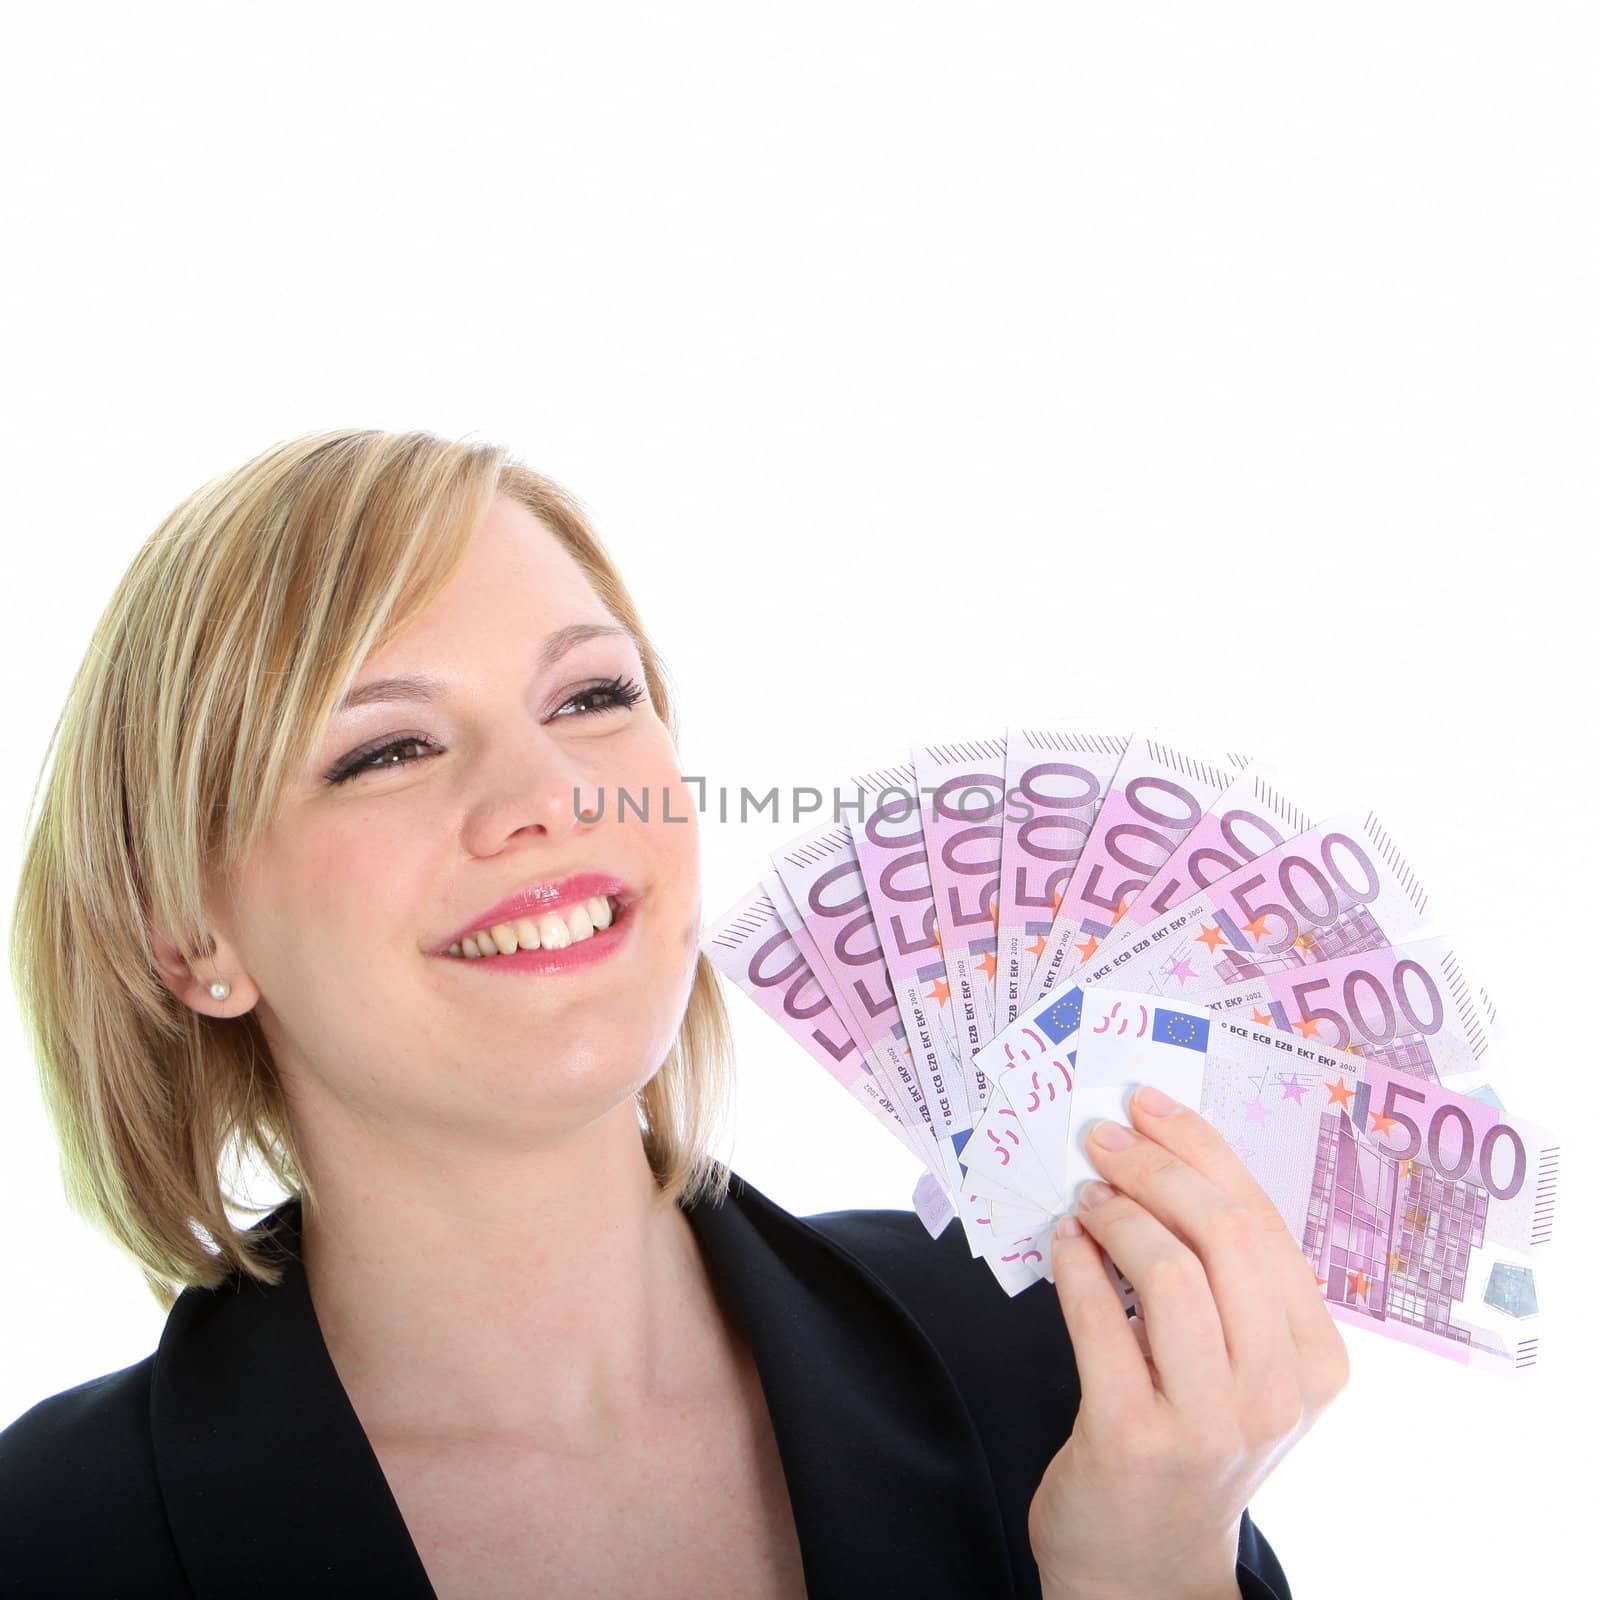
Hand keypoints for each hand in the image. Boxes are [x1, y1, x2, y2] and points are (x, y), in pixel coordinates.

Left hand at [1026, 1083, 1349, 1599]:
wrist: (1147, 1564)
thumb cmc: (1191, 1435)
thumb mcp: (1239, 1364)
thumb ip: (1223, 1276)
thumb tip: (1162, 1152)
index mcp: (1318, 1361)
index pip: (1266, 1223)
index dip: (1204, 1150)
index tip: (1152, 1106)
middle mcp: (1279, 1394)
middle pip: (1225, 1236)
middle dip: (1157, 1168)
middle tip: (1105, 1139)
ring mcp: (1211, 1423)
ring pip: (1170, 1271)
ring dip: (1116, 1215)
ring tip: (1086, 1199)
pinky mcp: (1134, 1438)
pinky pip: (1100, 1318)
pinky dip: (1075, 1263)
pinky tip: (1064, 1242)